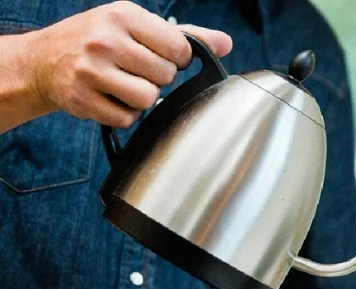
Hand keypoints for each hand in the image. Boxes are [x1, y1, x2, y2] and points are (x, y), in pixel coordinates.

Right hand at [24, 1, 231, 127]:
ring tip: (124, 84)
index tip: (161, 55)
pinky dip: (124, 113)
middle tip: (136, 70)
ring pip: (149, 99)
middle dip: (157, 78)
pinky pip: (127, 118)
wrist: (43, 61)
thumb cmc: (97, 40)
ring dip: (142, 98)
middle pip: (166, 76)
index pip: (179, 48)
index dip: (177, 58)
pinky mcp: (83, 99)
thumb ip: (185, 36)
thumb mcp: (136, 25)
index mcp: (123, 15)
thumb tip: (225, 43)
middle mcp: (105, 40)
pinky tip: (110, 97)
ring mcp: (91, 71)